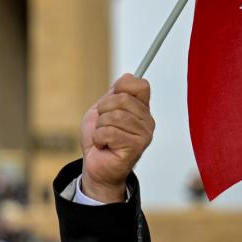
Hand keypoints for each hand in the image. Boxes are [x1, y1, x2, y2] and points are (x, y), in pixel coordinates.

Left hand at [80, 73, 153, 201]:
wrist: (94, 166)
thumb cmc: (99, 140)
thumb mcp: (101, 111)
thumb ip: (113, 95)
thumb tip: (128, 76)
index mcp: (141, 109)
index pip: (140, 84)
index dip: (121, 87)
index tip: (111, 100)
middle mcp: (147, 121)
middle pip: (122, 99)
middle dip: (103, 111)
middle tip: (102, 125)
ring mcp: (144, 134)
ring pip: (113, 116)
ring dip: (100, 127)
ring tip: (103, 138)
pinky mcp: (136, 147)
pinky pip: (109, 132)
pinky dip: (99, 138)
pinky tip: (104, 146)